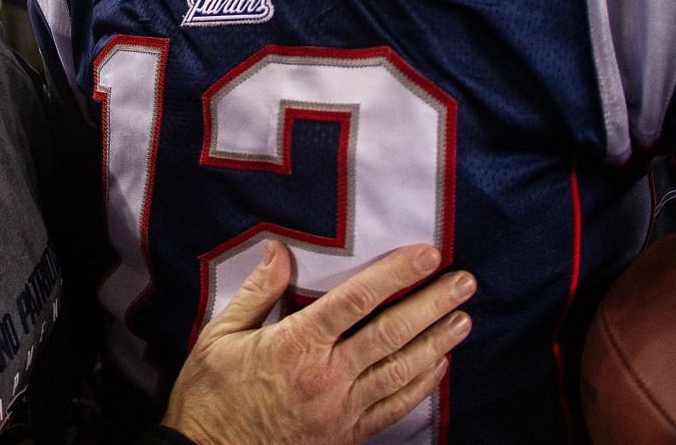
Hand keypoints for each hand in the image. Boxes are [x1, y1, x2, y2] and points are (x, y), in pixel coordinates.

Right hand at [161, 242, 475, 444]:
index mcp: (296, 345)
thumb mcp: (221, 335)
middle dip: (432, 304)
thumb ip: (257, 291)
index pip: (356, 300)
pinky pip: (393, 408)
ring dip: (437, 342)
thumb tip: (280, 249)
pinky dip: (420, 385)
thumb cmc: (210, 394)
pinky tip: (438, 366)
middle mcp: (326, 376)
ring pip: (400, 370)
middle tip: (465, 282)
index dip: (396, 274)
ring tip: (464, 319)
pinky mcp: (347, 434)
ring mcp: (341, 410)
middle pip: (391, 332)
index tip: (427, 254)